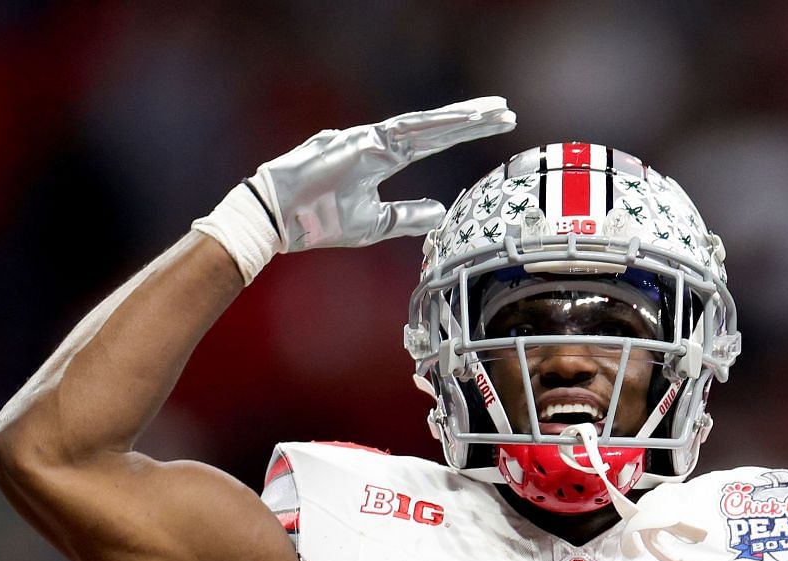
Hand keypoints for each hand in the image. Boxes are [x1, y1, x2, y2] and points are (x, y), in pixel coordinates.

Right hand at [249, 96, 516, 250]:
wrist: (280, 218)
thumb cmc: (320, 219)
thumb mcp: (375, 223)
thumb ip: (409, 215)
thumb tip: (442, 212)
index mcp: (383, 158)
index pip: (434, 141)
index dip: (464, 132)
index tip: (495, 124)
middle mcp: (380, 142)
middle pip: (436, 127)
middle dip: (472, 119)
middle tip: (507, 110)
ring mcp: (370, 138)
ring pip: (426, 124)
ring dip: (461, 118)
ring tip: (494, 110)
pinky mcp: (360, 142)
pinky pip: (404, 132)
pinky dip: (434, 126)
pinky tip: (460, 120)